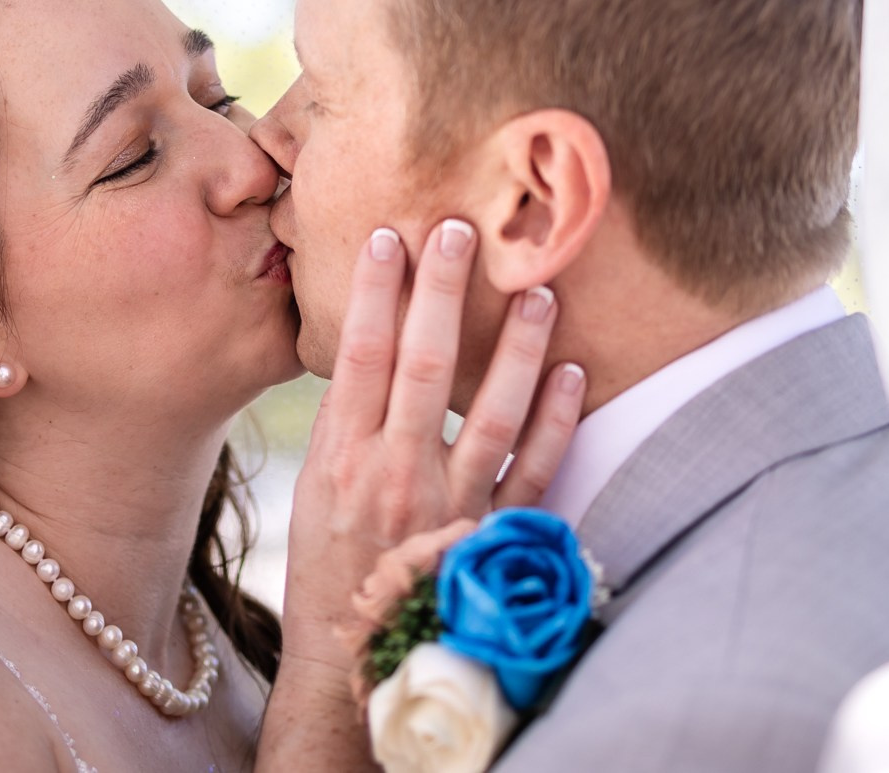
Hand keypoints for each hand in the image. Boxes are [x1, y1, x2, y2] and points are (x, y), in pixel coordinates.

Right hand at [280, 218, 584, 672]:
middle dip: (441, 293)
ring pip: (492, 413)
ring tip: (538, 292)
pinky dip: (556, 421)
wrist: (348, 659)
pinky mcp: (491, 538)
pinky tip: (572, 373)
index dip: (373, 292)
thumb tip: (363, 337)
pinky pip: (535, 473)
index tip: (388, 236)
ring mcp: (449, 508)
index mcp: (342, 459)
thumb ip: (343, 418)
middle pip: (423, 367)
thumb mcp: (315, 487)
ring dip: (518, 348)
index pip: (359, 357)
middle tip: (460, 230)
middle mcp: (394, 477)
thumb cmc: (330, 560)